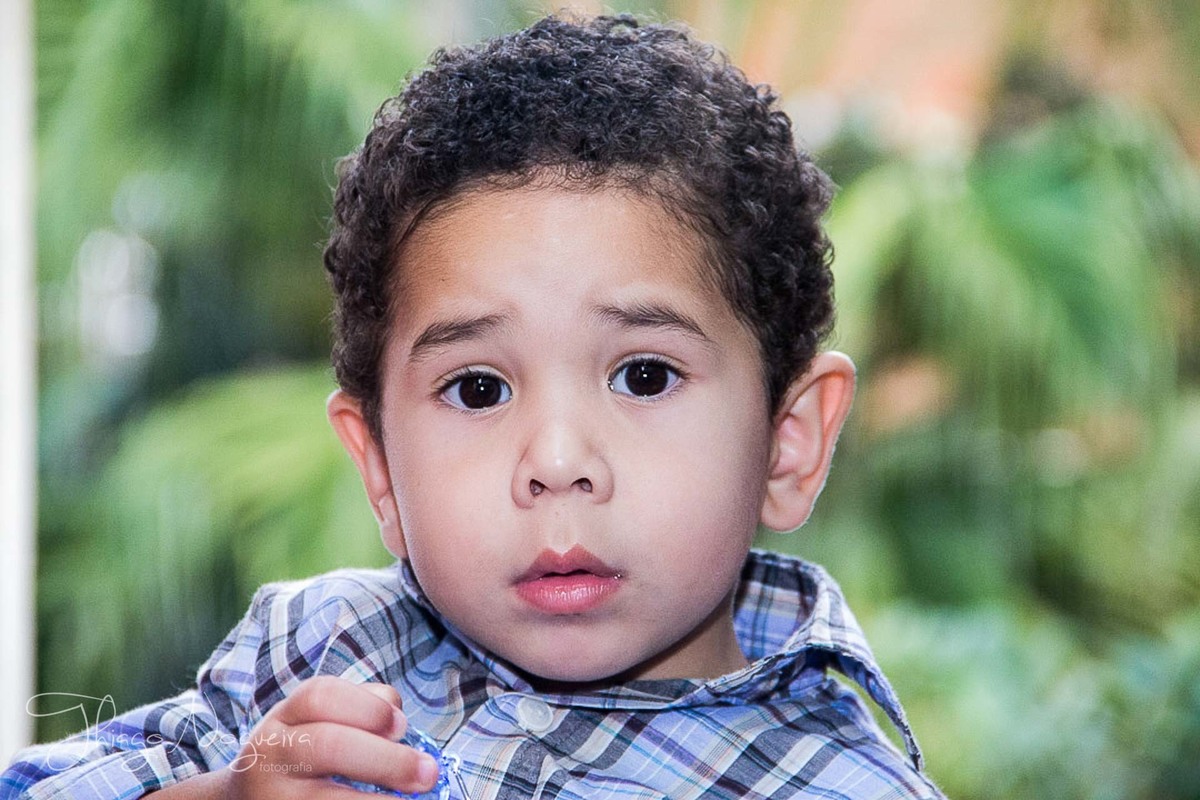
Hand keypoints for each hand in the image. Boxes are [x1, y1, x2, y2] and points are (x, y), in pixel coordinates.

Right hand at [158, 676, 439, 798]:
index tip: (402, 726)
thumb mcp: (317, 722)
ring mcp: (272, 795)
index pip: (321, 697)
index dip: (367, 707)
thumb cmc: (301, 756)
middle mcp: (271, 753)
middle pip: (328, 746)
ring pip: (325, 797)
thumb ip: (360, 708)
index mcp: (284, 717)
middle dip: (386, 759)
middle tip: (428, 772)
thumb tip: (398, 715)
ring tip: (415, 799)